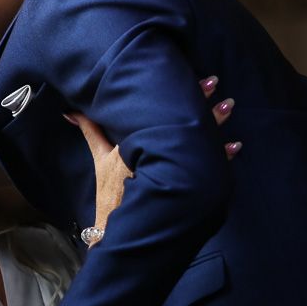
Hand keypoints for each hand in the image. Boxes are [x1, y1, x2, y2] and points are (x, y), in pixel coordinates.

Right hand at [65, 75, 240, 242]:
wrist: (121, 231)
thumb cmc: (110, 195)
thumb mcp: (98, 160)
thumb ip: (89, 131)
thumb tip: (70, 110)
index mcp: (133, 144)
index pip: (156, 112)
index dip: (172, 92)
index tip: (188, 74)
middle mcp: (154, 155)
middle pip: (179, 123)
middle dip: (198, 101)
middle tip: (213, 81)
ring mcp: (171, 172)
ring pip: (196, 142)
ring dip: (214, 123)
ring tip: (229, 104)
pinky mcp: (184, 188)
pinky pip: (206, 169)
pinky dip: (222, 157)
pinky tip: (236, 145)